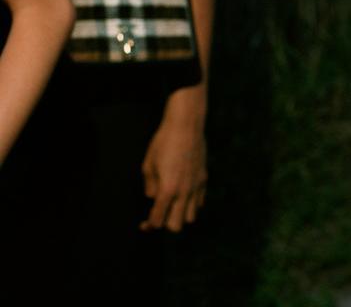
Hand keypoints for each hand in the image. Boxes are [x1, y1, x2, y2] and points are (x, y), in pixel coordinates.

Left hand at [140, 101, 206, 231]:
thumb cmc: (163, 142)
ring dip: (180, 215)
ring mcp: (196, 186)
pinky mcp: (204, 178)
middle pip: (176, 226)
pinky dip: (192, 204)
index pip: (158, 220)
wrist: (186, 124)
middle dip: (165, 223)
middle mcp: (184, 191)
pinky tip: (184, 195)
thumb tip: (153, 197)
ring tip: (173, 205)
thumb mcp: (148, 164)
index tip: (145, 222)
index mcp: (167, 189)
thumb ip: (149, 186)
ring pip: (190, 218)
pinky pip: (200, 203)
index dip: (149, 224)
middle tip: (160, 213)